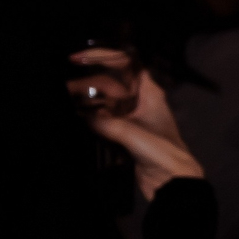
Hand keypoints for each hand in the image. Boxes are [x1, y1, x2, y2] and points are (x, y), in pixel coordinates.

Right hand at [70, 50, 204, 200]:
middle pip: (111, 83)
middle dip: (88, 82)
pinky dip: (91, 117)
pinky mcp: (126, 135)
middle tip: (66, 85)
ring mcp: (133, 118)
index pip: (127, 65)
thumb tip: (80, 116)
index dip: (104, 57)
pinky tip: (77, 115)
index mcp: (149, 92)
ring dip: (87, 100)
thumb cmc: (161, 151)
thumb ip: (102, 122)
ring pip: (106, 102)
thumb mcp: (130, 132)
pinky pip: (105, 120)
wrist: (173, 181)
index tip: (80, 58)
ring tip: (66, 97)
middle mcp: (141, 101)